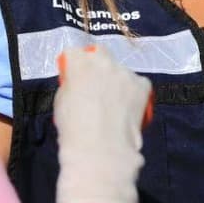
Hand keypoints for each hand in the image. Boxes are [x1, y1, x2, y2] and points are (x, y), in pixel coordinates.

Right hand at [54, 47, 150, 202]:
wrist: (101, 149)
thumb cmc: (73, 129)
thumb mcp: (61, 103)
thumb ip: (70, 86)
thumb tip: (78, 85)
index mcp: (79, 63)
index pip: (74, 53)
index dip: (74, 65)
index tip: (76, 78)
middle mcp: (103, 61)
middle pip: (99, 54)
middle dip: (97, 65)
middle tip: (97, 86)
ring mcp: (125, 72)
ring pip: (120, 71)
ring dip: (116, 81)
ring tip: (115, 105)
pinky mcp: (143, 85)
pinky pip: (137, 83)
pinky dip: (134, 92)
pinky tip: (129, 108)